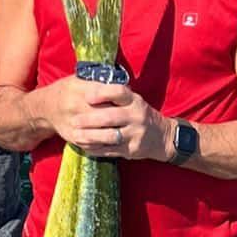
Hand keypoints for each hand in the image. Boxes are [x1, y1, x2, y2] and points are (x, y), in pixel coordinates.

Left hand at [40, 76, 170, 160]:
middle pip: (110, 117)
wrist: (162, 137)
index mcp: (134, 100)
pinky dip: (95, 149)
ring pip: (109, 136)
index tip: (87, 96)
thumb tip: (86, 86)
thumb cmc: (138, 114)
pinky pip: (110, 150)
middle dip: (89, 119)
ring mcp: (135, 134)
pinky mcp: (131, 149)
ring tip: (76, 135)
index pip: (119, 92)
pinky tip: (84, 145)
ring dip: (90, 136)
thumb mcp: (132, 101)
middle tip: (74, 120)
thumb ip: (113, 96)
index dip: (102, 94)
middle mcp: (136, 116)